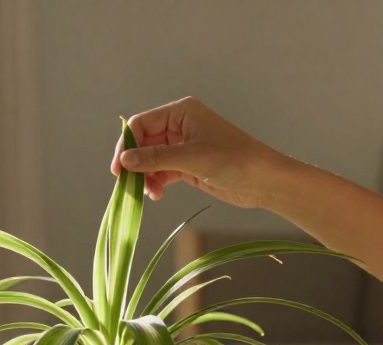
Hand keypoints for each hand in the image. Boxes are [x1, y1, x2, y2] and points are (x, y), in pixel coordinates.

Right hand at [113, 96, 292, 207]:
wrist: (263, 180)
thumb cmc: (233, 160)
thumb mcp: (191, 158)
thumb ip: (155, 158)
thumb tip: (125, 161)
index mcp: (182, 112)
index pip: (141, 124)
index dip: (126, 145)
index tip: (119, 169)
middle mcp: (180, 125)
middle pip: (143, 142)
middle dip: (136, 164)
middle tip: (129, 185)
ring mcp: (183, 146)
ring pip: (151, 159)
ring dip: (145, 176)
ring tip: (149, 193)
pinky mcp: (188, 165)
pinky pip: (162, 171)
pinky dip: (156, 182)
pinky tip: (157, 194)